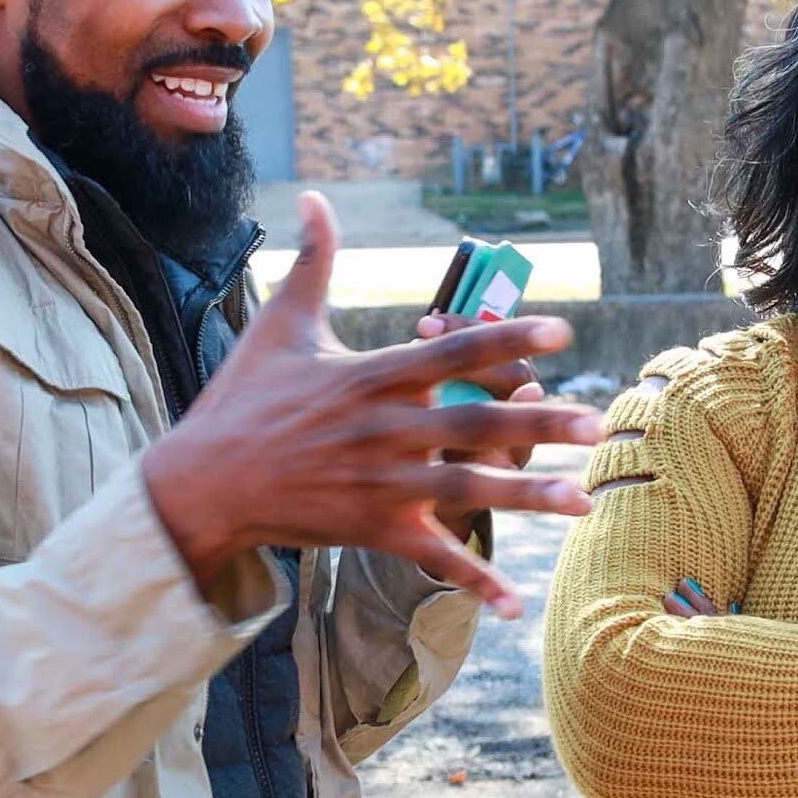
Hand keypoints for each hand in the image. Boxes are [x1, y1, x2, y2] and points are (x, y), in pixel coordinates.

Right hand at [140, 195, 604, 617]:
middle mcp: (382, 429)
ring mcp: (378, 484)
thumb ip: (313, 259)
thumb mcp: (280, 322)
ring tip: (581, 500)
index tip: (559, 333)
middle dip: (538, 424)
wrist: (202, 482)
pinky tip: (516, 601)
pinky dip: (473, 581)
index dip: (506, 340)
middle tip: (596, 423)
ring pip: (465, 490)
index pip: (451, 351)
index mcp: (370, 375)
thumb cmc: (243, 398)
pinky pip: (431, 557)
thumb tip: (314, 197)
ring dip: (526, 497)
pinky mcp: (370, 529)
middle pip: (473, 423)